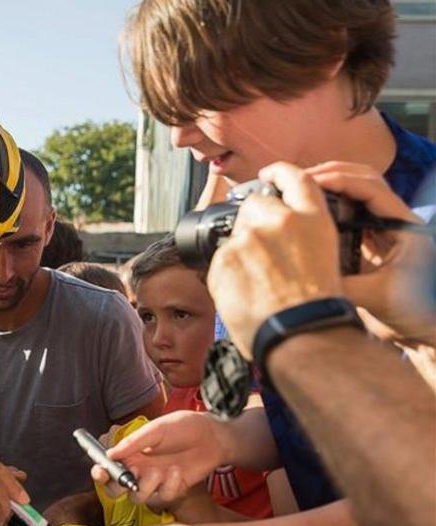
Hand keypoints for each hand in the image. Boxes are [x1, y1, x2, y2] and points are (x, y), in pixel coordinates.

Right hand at [99, 411, 225, 508]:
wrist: (213, 437)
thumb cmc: (184, 427)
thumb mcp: (156, 430)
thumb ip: (133, 443)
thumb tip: (110, 454)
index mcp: (130, 453)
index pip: (108, 467)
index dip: (100, 473)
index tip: (101, 473)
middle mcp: (138, 469)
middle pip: (116, 489)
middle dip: (117, 487)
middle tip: (131, 479)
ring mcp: (154, 481)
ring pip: (138, 497)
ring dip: (147, 486)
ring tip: (161, 471)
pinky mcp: (171, 490)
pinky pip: (162, 498)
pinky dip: (169, 487)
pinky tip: (178, 472)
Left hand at [207, 162, 344, 357]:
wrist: (299, 333)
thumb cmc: (316, 307)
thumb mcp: (326, 258)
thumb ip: (301, 237)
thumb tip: (283, 238)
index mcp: (312, 219)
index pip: (294, 178)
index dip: (278, 172)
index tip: (268, 173)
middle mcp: (280, 221)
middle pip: (254, 206)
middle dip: (252, 224)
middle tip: (262, 256)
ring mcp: (248, 238)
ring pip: (233, 237)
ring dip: (240, 254)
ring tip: (257, 285)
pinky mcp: (224, 259)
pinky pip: (219, 262)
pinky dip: (227, 275)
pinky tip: (245, 293)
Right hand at [305, 162, 433, 347]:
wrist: (424, 330)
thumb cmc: (415, 313)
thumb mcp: (377, 297)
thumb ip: (343, 282)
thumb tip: (305, 271)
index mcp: (405, 226)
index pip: (371, 188)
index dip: (338, 180)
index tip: (307, 183)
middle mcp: (396, 221)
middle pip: (364, 179)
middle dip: (330, 173)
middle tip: (296, 179)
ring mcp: (384, 229)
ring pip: (356, 192)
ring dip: (328, 185)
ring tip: (297, 188)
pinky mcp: (371, 242)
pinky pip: (348, 213)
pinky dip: (328, 205)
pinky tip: (305, 211)